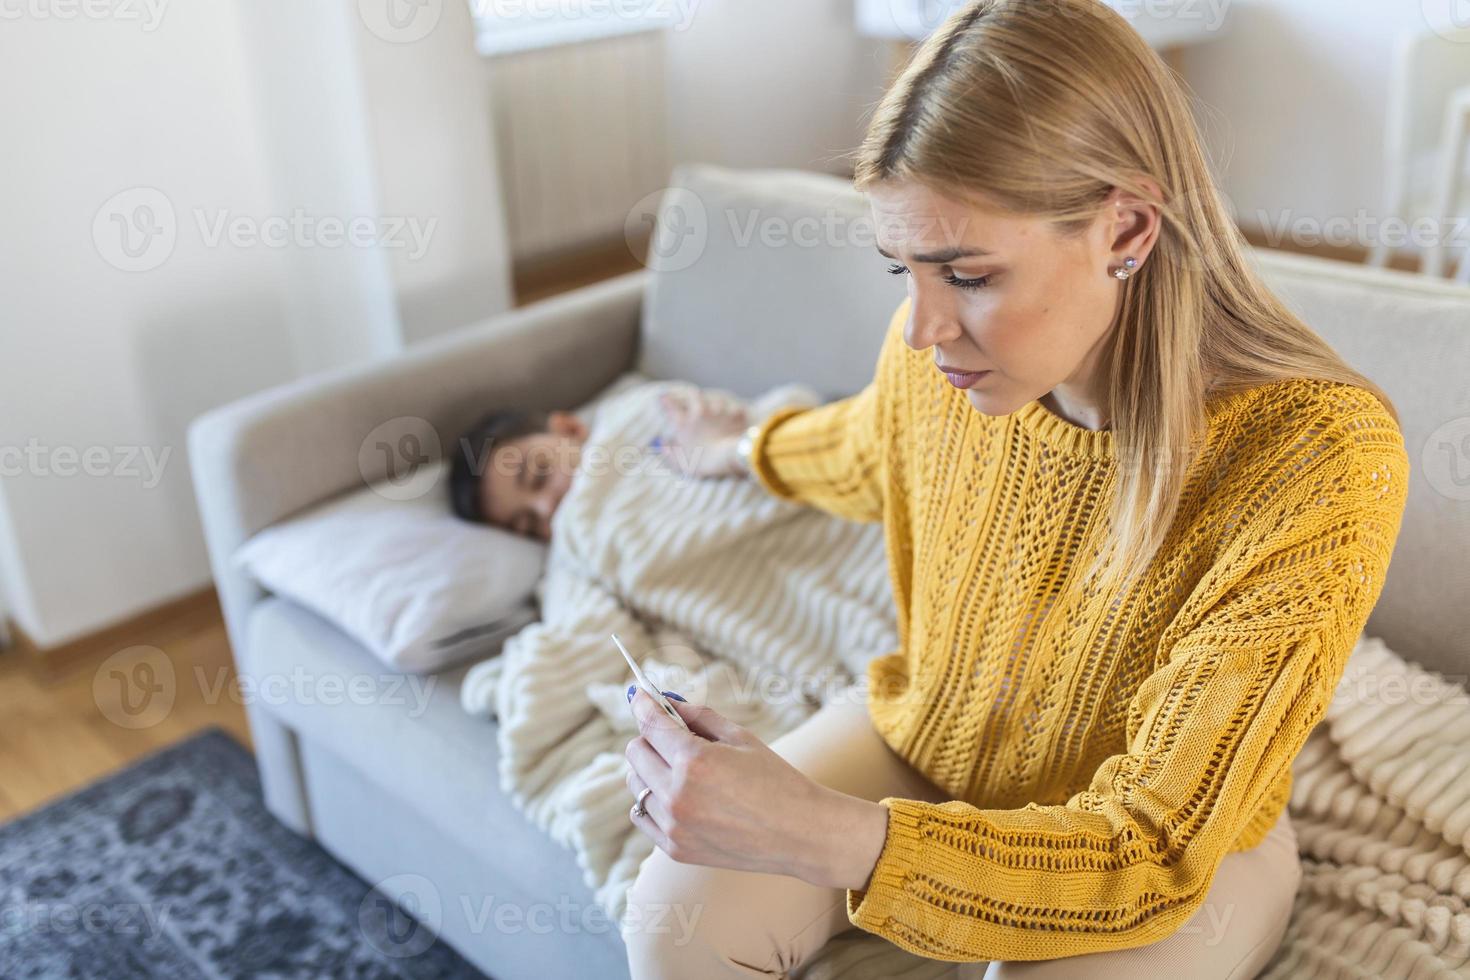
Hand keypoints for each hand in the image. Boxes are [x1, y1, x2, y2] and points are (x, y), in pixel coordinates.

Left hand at [623, 688, 890, 889]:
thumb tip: (667, 702)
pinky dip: (652, 800)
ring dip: (650, 769)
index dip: (644, 705)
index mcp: (694, 761)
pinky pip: (642, 815)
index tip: (641, 696)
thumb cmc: (776, 780)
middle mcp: (677, 795)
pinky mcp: (675, 848)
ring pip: (635, 784)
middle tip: (671, 735)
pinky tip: (676, 795)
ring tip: (680, 769)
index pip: (651, 725)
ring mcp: (673, 826)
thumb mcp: (741, 738)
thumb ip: (699, 717)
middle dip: (650, 737)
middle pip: (636, 753)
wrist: (800, 834)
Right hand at [655, 386, 748, 478]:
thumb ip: (670, 453)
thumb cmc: (704, 461)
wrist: (730, 456)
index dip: (666, 400)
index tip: (663, 397)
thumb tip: (663, 443)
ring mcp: (719, 411)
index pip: (671, 406)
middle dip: (690, 395)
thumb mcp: (682, 463)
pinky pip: (734, 407)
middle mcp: (700, 412)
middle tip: (689, 396)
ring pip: (714, 398)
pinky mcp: (735, 413)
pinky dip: (734, 411)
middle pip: (693, 395)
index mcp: (684, 423)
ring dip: (713, 402)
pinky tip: (734, 414)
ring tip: (713, 405)